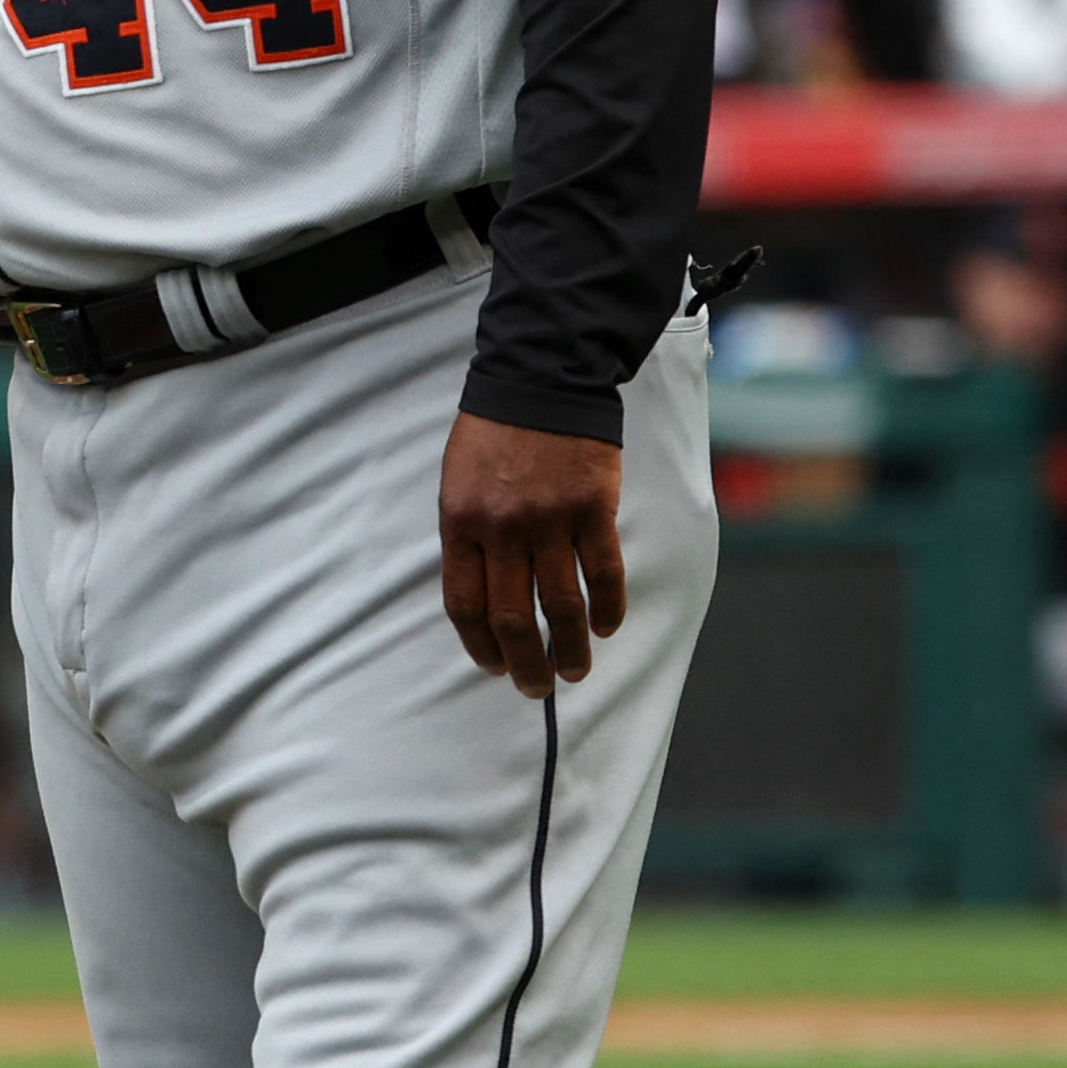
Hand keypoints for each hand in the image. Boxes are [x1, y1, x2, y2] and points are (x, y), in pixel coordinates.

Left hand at [437, 411, 627, 695]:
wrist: (541, 379)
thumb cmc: (495, 432)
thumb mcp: (458, 482)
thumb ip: (470, 536)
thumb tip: (484, 593)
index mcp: (461, 524)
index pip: (466, 604)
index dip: (480, 645)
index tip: (492, 666)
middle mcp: (503, 530)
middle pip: (513, 617)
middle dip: (524, 663)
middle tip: (536, 688)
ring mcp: (550, 522)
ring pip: (561, 606)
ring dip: (570, 648)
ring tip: (575, 670)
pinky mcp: (593, 510)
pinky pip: (603, 573)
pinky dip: (608, 607)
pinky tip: (607, 626)